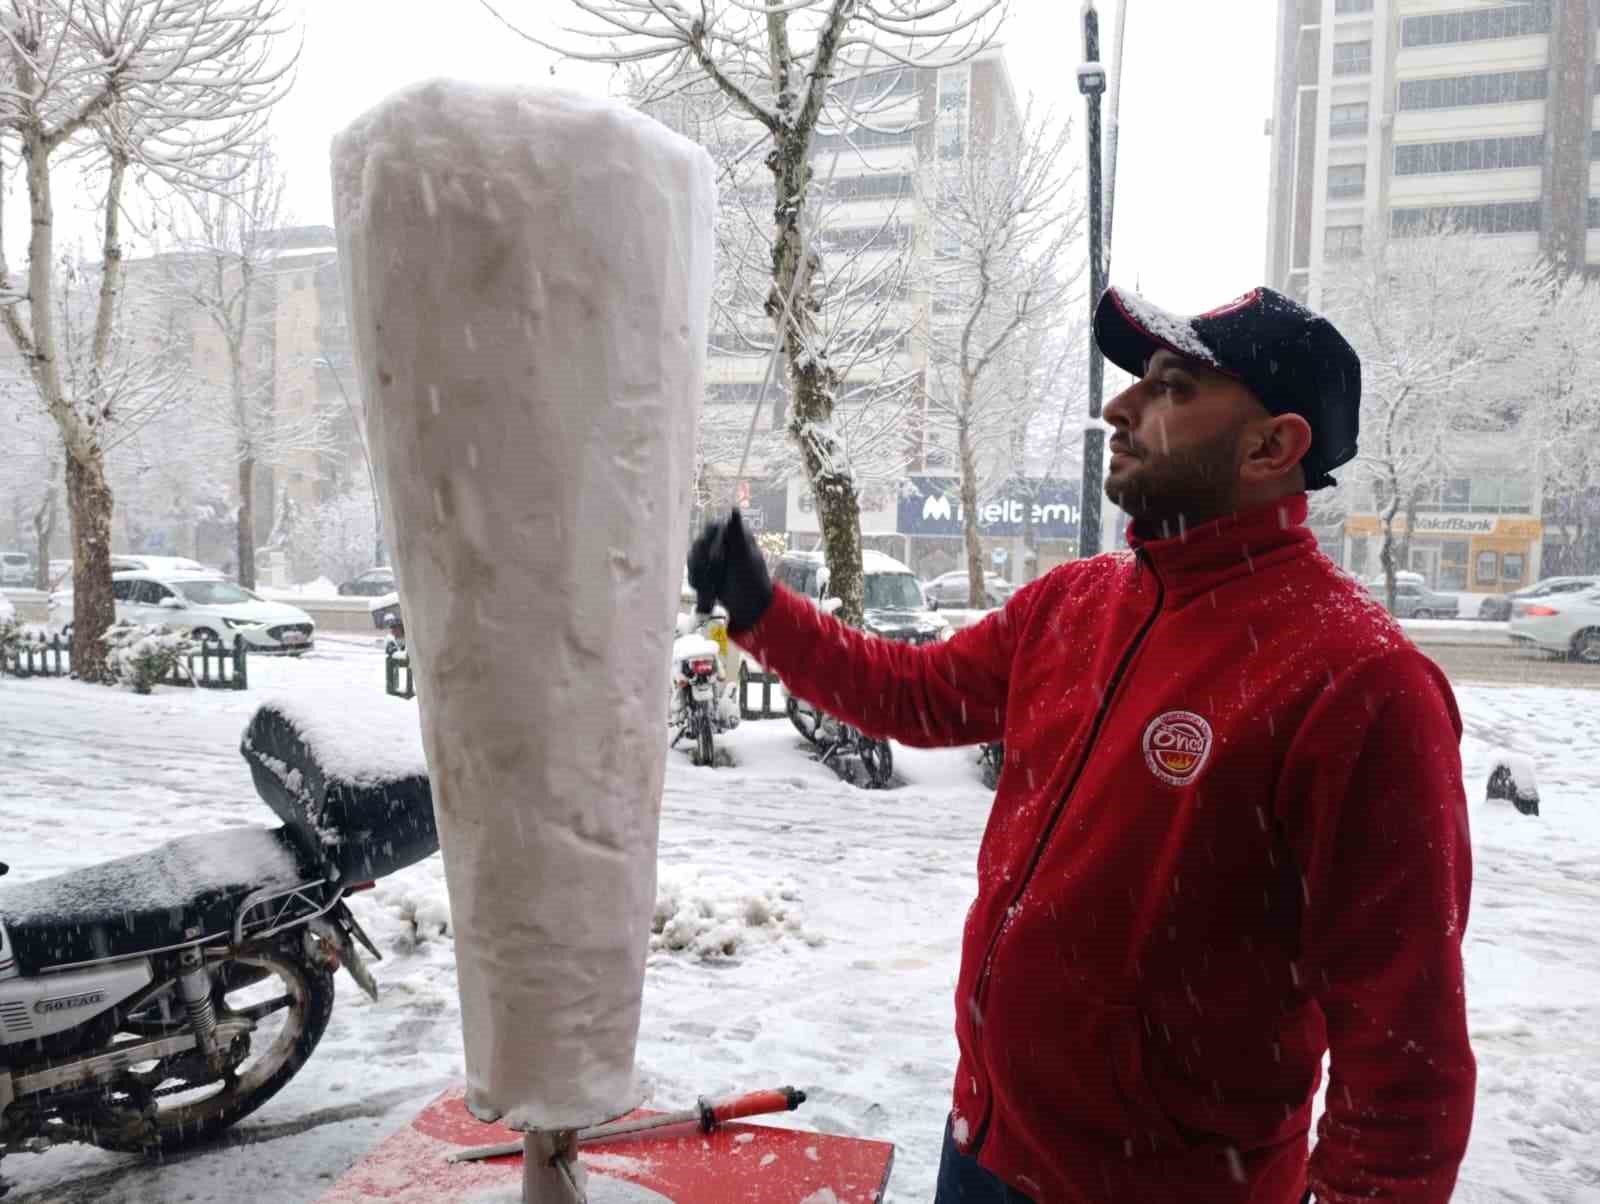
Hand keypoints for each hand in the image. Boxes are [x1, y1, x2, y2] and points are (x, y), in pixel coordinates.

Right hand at [686, 508, 772, 632]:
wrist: (751, 610)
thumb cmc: (753, 582)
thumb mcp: (746, 559)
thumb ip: (737, 535)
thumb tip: (734, 509)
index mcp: (735, 535)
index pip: (713, 528)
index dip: (711, 542)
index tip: (716, 559)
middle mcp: (723, 543)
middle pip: (699, 544)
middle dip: (705, 564)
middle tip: (716, 577)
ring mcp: (713, 557)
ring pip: (693, 560)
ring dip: (701, 576)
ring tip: (714, 588)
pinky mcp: (706, 572)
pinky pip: (692, 573)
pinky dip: (699, 584)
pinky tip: (710, 593)